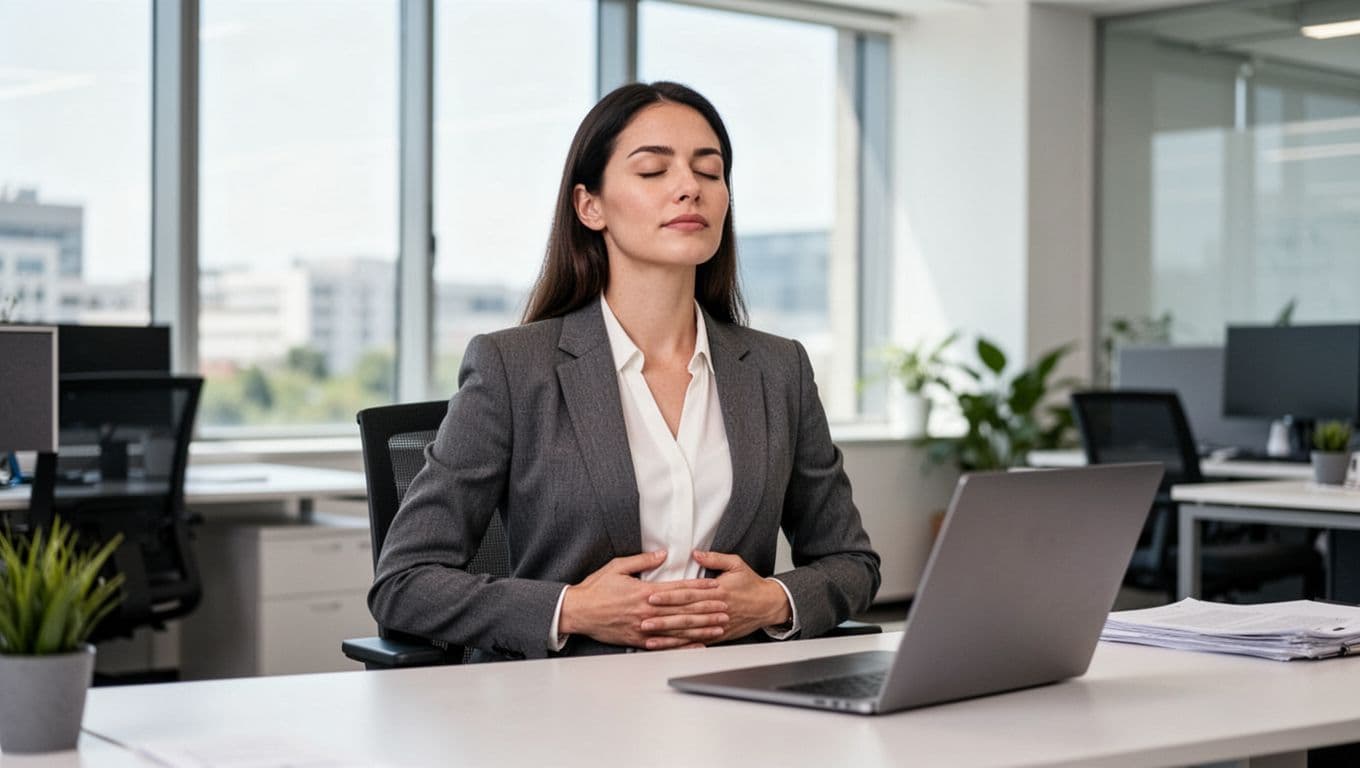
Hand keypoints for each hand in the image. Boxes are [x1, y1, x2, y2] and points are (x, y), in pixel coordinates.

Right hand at [559, 550, 727, 649]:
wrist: (577, 612)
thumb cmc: (595, 589)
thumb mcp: (617, 567)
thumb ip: (642, 561)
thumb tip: (662, 554)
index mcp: (644, 592)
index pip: (679, 590)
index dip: (699, 589)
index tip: (716, 588)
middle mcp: (647, 611)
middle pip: (683, 611)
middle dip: (707, 610)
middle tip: (727, 609)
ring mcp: (643, 628)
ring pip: (678, 629)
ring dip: (701, 628)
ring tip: (718, 627)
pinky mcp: (638, 640)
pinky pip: (665, 645)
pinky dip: (682, 646)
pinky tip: (697, 646)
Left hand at [645, 550, 790, 642]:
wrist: (769, 605)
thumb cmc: (751, 584)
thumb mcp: (736, 564)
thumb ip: (715, 558)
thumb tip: (696, 554)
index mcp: (717, 591)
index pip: (688, 593)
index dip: (669, 595)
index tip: (652, 596)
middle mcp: (715, 609)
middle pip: (684, 615)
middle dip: (662, 619)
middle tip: (642, 621)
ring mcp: (716, 625)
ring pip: (689, 632)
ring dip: (668, 636)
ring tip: (650, 638)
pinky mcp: (718, 635)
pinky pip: (697, 642)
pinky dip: (682, 646)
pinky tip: (668, 647)